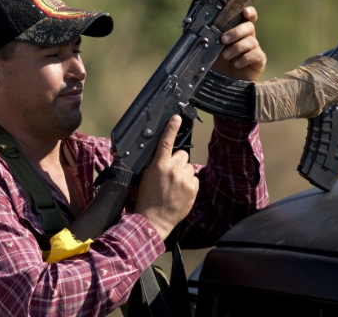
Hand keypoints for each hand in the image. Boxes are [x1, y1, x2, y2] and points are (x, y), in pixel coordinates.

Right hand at [134, 115, 198, 239]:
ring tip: (173, 186)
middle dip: (177, 161)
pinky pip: (194, 178)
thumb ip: (154, 163)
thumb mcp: (144, 176)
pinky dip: (188, 184)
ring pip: (188, 166)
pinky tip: (180, 192)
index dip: (171, 128)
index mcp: (158, 165)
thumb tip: (162, 154)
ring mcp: (184, 179)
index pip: (166, 142)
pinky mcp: (193, 188)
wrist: (154, 219)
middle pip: (182, 154)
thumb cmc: (145, 198)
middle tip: (169, 174)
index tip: (176, 117)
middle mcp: (172, 169)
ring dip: (183, 173)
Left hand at [211, 7, 266, 81]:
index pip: (246, 17)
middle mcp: (246, 37)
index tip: (245, 12)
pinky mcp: (258, 60)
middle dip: (236, 32)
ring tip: (225, 56)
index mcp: (235, 31)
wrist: (221, 83)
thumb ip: (204, 36)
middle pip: (249, 26)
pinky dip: (245, 58)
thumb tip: (192, 26)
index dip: (249, 12)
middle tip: (223, 40)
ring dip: (237, 47)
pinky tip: (236, 64)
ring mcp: (254, 48)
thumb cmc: (214, 63)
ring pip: (251, 41)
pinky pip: (256, 54)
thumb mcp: (206, 48)